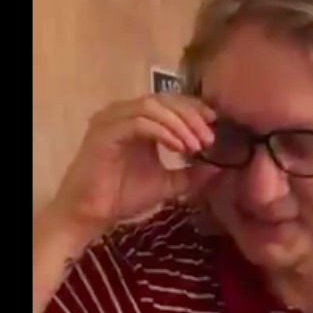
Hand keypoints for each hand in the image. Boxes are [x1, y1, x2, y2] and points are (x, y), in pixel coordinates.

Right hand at [49, 94, 218, 237]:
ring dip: (179, 123)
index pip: (170, 101)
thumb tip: (219, 168)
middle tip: (208, 138)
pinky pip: (139, 122)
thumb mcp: (167, 184)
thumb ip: (191, 174)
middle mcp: (124, 113)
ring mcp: (113, 119)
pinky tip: (178, 148)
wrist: (92, 213)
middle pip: (164, 99)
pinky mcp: (105, 131)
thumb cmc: (123, 196)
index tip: (214, 124)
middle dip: (191, 116)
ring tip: (195, 145)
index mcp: (138, 120)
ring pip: (152, 106)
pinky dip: (163, 132)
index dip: (194, 108)